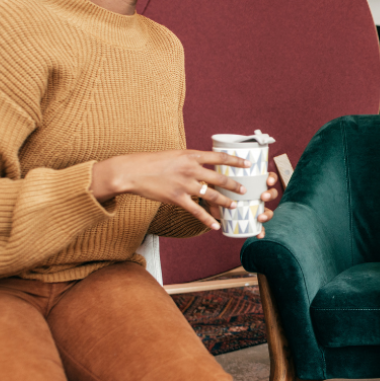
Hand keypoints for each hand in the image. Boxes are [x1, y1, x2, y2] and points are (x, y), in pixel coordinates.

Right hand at [91, 150, 251, 230]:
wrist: (132, 171)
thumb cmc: (151, 162)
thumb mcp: (174, 155)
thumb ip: (190, 160)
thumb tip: (202, 163)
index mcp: (191, 155)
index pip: (219, 157)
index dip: (236, 161)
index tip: (248, 164)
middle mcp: (190, 169)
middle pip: (219, 178)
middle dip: (234, 185)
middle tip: (245, 190)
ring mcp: (184, 184)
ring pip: (211, 195)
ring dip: (225, 202)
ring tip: (235, 206)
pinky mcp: (176, 198)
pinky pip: (196, 211)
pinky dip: (207, 220)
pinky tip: (216, 225)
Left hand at [205, 172, 280, 238]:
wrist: (213, 206)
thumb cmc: (217, 191)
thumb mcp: (217, 184)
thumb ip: (216, 182)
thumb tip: (211, 180)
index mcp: (253, 183)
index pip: (267, 178)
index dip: (272, 178)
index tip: (268, 181)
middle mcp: (257, 195)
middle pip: (271, 194)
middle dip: (270, 195)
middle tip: (263, 197)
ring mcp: (255, 209)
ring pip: (268, 211)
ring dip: (268, 214)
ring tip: (260, 218)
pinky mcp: (251, 221)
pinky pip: (260, 227)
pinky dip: (261, 231)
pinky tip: (259, 235)